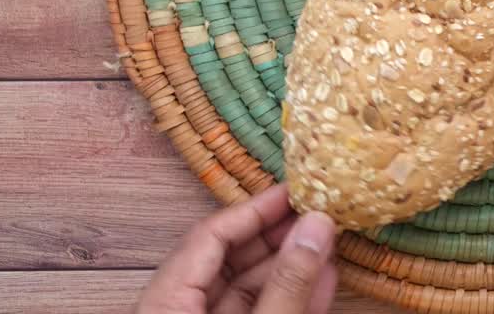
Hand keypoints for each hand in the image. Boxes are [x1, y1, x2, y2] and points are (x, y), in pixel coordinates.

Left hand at [137, 184, 337, 313]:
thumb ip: (286, 285)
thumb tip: (318, 225)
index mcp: (165, 304)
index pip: (208, 237)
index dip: (254, 210)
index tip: (294, 191)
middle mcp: (178, 312)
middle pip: (228, 260)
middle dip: (278, 237)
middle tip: (318, 213)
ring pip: (248, 289)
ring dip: (291, 267)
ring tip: (328, 242)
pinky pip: (257, 313)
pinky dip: (290, 298)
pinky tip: (323, 278)